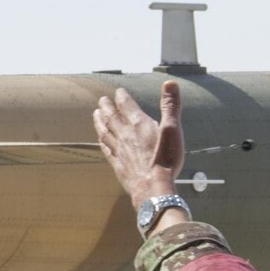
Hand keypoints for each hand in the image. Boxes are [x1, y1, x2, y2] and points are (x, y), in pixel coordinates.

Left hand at [94, 80, 184, 207]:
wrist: (154, 188)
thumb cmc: (166, 160)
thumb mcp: (173, 129)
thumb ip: (171, 106)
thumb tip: (170, 82)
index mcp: (139, 124)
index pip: (126, 105)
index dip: (122, 97)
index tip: (118, 91)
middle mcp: (125, 135)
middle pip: (112, 117)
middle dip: (107, 107)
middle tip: (102, 100)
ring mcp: (119, 150)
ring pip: (105, 131)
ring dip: (100, 121)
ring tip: (96, 114)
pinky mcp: (118, 164)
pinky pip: (106, 149)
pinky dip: (102, 141)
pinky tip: (101, 139)